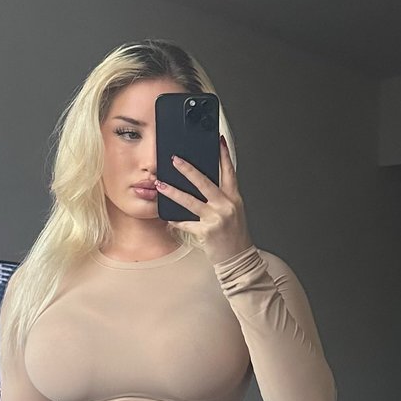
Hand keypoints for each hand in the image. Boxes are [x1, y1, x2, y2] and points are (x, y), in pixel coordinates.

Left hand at [155, 136, 252, 265]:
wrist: (239, 259)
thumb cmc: (235, 237)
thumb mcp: (234, 213)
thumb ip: (222, 198)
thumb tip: (205, 186)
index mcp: (234, 198)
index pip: (229, 172)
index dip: (224, 155)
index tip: (218, 141)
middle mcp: (226, 206)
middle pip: (205, 182)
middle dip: (188, 169)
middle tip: (175, 159)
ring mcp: (216, 218)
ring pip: (191, 201)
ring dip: (173, 192)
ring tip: (160, 184)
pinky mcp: (207, 231)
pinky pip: (186, 223)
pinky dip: (176, 220)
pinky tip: (167, 217)